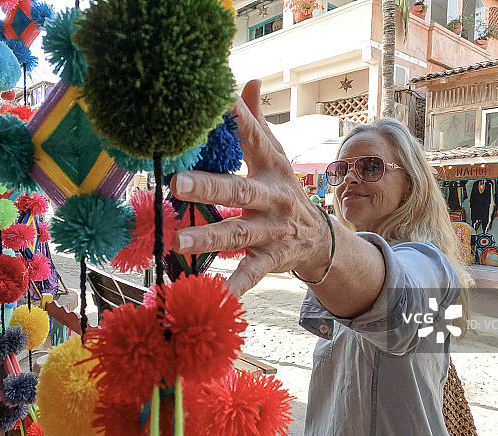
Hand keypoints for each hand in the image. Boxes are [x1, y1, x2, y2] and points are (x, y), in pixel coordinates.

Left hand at [170, 80, 331, 296]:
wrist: (321, 239)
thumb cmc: (284, 189)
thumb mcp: (274, 156)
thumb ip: (256, 121)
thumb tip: (247, 80)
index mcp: (271, 166)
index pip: (252, 138)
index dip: (236, 119)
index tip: (213, 101)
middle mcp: (273, 197)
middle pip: (239, 191)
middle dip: (209, 187)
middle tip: (176, 182)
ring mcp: (273, 230)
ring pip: (239, 234)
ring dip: (209, 238)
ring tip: (177, 242)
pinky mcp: (272, 259)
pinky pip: (254, 272)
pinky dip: (238, 284)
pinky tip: (219, 293)